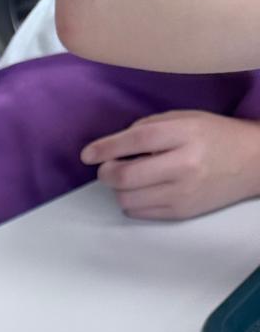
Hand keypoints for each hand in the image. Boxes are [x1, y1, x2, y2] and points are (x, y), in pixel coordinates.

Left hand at [82, 111, 259, 220]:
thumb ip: (150, 127)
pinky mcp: (180, 212)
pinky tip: (143, 189)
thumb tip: (114, 145)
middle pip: (126, 176)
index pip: (137, 139)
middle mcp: (184, 165)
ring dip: (118, 189)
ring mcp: (182, 192)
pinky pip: (139, 212)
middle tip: (107, 167)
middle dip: (107, 173)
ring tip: (129, 177)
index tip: (87, 154)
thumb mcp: (186, 119)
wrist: (251, 163)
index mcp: (186, 134)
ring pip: (127, 198)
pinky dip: (132, 201)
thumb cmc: (214, 136)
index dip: (107, 147)